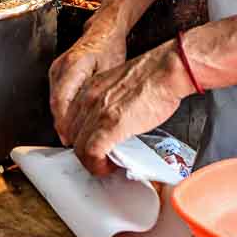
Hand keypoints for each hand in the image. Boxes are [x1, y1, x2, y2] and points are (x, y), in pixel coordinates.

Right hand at [49, 18, 126, 144]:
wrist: (103, 31)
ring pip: (56, 104)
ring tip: (78, 137)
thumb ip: (101, 92)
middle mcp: (59, 69)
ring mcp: (56, 71)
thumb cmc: (109, 47)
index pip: (60, 102)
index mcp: (72, 66)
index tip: (71, 140)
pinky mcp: (58, 75)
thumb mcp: (111, 70)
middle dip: (65, 127)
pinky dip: (66, 112)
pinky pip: (58, 99)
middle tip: (77, 144)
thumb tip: (97, 117)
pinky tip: (77, 122)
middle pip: (56, 106)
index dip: (64, 124)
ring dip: (65, 120)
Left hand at [69, 40, 192, 175]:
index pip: (70, 119)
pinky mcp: (111, 125)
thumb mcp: (122, 85)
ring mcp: (98, 112)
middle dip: (84, 150)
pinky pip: (92, 153)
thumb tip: (113, 121)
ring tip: (107, 163)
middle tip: (101, 157)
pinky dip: (98, 165)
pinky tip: (110, 166)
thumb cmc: (154, 75)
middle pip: (71, 135)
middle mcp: (89, 98)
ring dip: (91, 161)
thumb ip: (111, 100)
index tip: (91, 144)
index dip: (80, 137)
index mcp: (91, 87)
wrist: (167, 70)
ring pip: (78, 148)